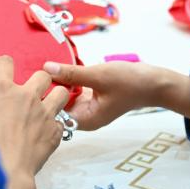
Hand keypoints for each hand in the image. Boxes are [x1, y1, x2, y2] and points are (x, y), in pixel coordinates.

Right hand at [0, 56, 68, 188]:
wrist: (1, 173)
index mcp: (2, 88)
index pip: (7, 62)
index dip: (3, 65)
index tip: (1, 72)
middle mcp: (27, 96)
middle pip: (42, 76)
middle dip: (37, 81)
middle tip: (28, 94)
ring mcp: (44, 113)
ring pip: (61, 92)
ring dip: (55, 97)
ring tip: (45, 107)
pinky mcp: (55, 132)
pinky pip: (62, 121)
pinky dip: (55, 125)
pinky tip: (44, 132)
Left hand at [43, 61, 189, 128]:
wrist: (154, 83)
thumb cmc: (130, 82)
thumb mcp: (98, 75)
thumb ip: (72, 73)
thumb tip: (46, 68)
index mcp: (86, 120)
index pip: (55, 115)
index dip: (44, 101)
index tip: (35, 84)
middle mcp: (85, 117)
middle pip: (58, 107)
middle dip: (49, 91)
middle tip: (37, 73)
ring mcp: (88, 108)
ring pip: (65, 98)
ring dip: (59, 84)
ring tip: (46, 69)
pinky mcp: (92, 98)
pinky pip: (74, 92)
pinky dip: (68, 82)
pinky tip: (62, 70)